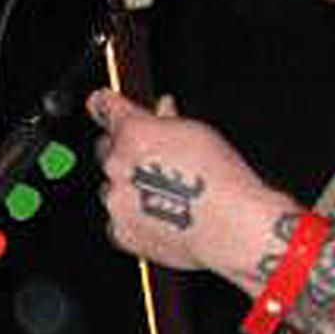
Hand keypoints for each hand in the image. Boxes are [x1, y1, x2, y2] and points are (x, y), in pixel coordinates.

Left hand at [87, 88, 296, 290]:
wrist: (233, 227)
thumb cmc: (222, 180)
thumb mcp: (200, 133)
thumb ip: (169, 119)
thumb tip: (162, 110)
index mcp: (134, 132)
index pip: (104, 106)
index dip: (104, 102)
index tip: (101, 103)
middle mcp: (118, 164)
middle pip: (106, 148)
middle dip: (124, 150)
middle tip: (153, 161)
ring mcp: (116, 200)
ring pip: (111, 186)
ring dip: (128, 186)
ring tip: (164, 195)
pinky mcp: (120, 231)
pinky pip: (117, 218)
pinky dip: (132, 216)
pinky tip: (159, 215)